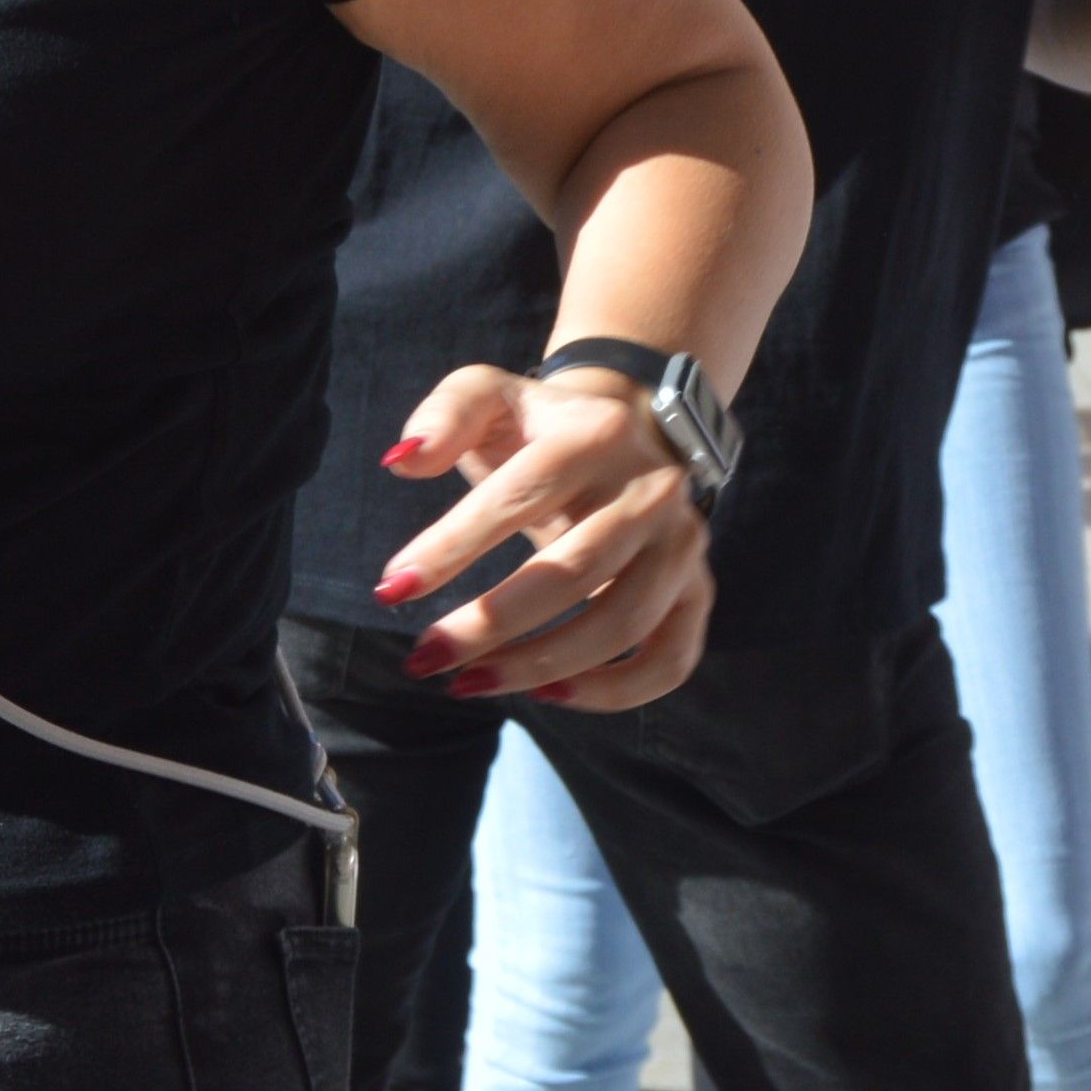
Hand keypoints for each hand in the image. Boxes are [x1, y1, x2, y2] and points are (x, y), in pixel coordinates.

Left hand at [370, 362, 715, 712]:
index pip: (520, 494)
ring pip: (622, 622)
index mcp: (595, 434)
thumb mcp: (489, 395)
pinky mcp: (698, 590)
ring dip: (541, 664)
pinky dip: (615, 692)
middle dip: (491, 623)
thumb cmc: (539, 425)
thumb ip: (444, 416)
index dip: (452, 545)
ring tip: (468, 682)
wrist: (631, 431)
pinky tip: (548, 695)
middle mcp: (651, 490)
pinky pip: (670, 659)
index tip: (391, 588)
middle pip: (574, 568)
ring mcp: (682, 544)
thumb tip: (403, 462)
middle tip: (424, 657)